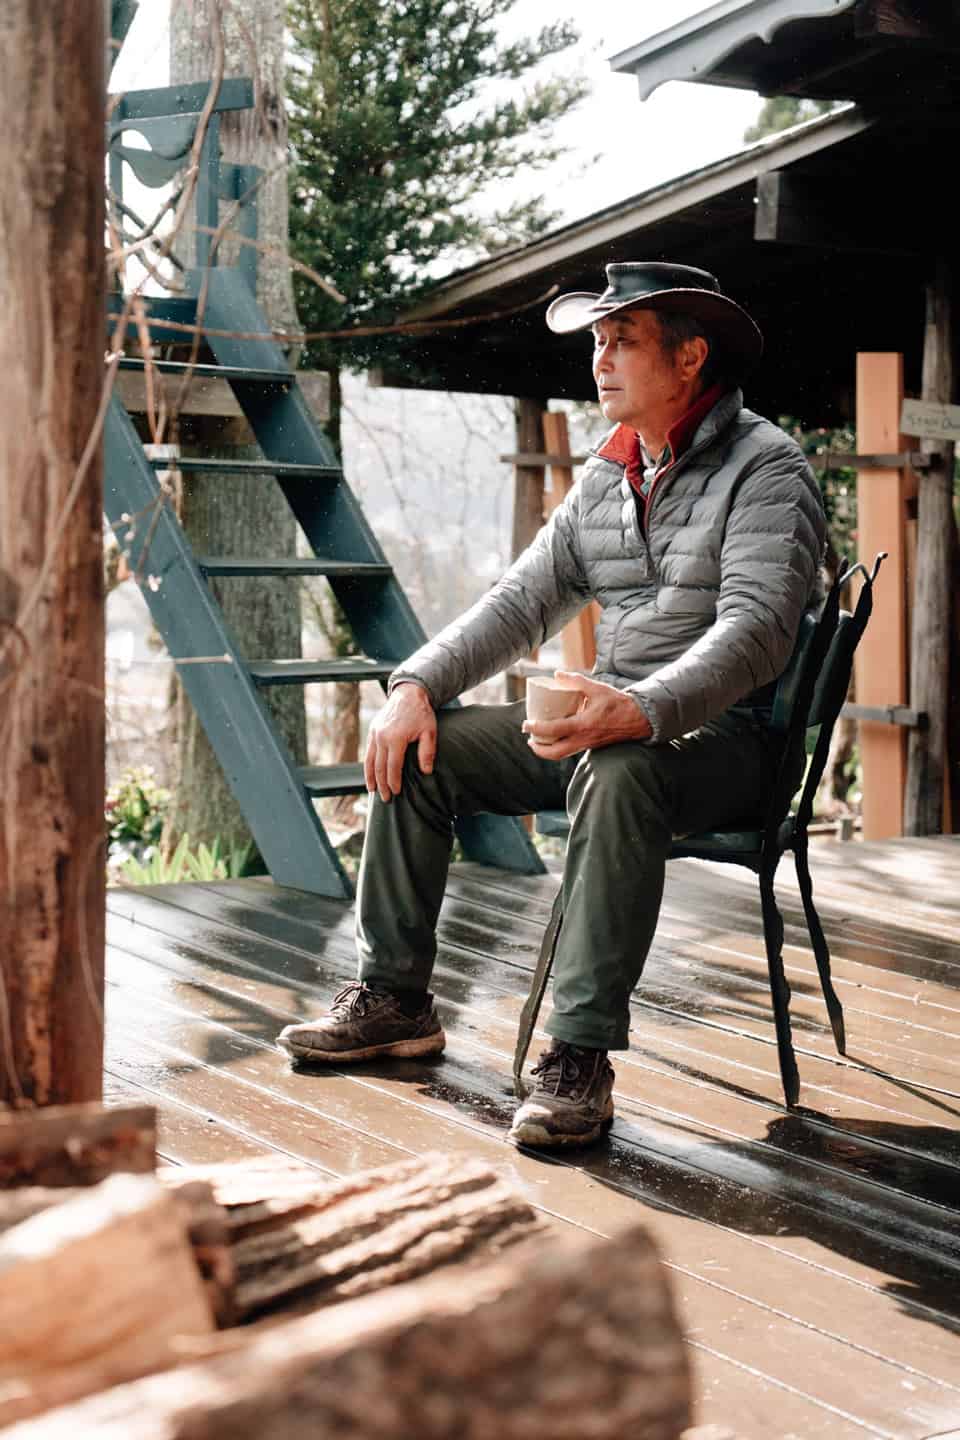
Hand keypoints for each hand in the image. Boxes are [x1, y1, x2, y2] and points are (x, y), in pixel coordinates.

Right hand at [364, 682, 436, 801]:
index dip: (394, 782)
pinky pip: (368, 752)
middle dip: (382, 785)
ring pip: (370, 761)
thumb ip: (427, 752)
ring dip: (371, 778)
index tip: (396, 793)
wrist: (409, 694)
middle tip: (385, 799)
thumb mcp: (429, 731)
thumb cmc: (421, 713)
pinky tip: (370, 775)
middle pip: (379, 767)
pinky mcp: (372, 731)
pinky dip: (368, 765)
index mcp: (396, 738)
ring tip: (373, 791)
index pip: (393, 767)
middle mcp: (381, 737)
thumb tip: (426, 771)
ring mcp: (375, 733)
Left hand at [521, 670, 651, 759]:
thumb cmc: (618, 703)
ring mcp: (587, 745)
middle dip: (538, 749)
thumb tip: (557, 674)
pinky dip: (559, 748)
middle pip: (554, 753)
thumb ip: (576, 681)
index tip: (525, 724)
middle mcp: (583, 739)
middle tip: (529, 738)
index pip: (553, 731)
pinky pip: (570, 751)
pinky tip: (555, 738)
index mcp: (582, 725)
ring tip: (537, 741)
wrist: (638, 719)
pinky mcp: (590, 746)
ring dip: (547, 751)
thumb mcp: (597, 688)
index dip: (536, 729)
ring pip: (562, 755)